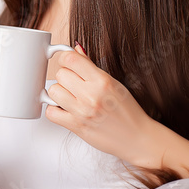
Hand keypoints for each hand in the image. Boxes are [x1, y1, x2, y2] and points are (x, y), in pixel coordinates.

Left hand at [43, 45, 163, 168]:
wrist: (137, 138)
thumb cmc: (129, 112)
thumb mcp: (114, 84)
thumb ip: (92, 67)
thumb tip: (76, 50)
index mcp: (102, 81)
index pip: (71, 59)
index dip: (66, 59)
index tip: (69, 63)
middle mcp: (91, 95)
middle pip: (60, 74)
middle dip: (66, 77)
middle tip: (74, 84)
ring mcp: (82, 112)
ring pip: (53, 91)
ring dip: (59, 93)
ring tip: (70, 97)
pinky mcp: (76, 127)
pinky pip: (51, 112)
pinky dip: (54, 110)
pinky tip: (64, 109)